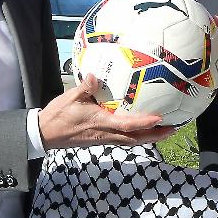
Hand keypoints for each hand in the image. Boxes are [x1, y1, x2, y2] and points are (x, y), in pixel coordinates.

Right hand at [38, 75, 172, 147]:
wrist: (44, 134)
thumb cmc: (58, 115)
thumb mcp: (70, 98)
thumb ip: (85, 87)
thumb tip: (94, 76)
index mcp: (100, 123)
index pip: (127, 125)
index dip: (144, 123)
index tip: (160, 119)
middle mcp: (105, 134)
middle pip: (135, 138)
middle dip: (155, 135)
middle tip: (173, 129)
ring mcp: (103, 139)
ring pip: (131, 141)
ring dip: (148, 137)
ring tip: (164, 131)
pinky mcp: (100, 140)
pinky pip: (123, 140)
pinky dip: (136, 137)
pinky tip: (142, 131)